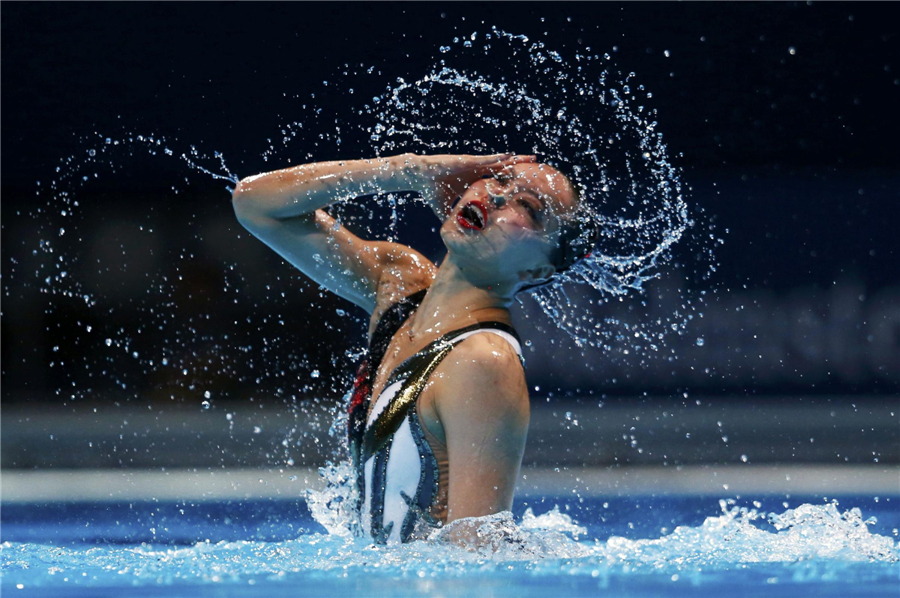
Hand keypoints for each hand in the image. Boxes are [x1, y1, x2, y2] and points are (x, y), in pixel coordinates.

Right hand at [395, 153, 536, 217]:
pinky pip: (486, 160)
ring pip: (498, 162)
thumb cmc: (430, 190)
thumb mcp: (444, 208)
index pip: (495, 181)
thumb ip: (451, 218)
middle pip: (502, 169)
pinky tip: (511, 156)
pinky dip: (498, 158)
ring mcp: (473, 165)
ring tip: (530, 158)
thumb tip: (453, 234)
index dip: (509, 181)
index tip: (522, 183)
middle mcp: (476, 171)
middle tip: (535, 166)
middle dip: (518, 168)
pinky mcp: (467, 161)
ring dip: (514, 160)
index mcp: (473, 181)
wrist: (419, 177)